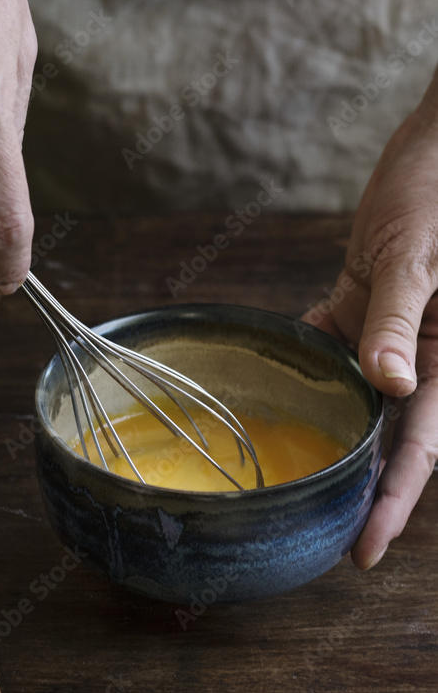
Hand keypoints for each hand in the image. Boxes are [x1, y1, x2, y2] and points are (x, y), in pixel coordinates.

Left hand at [303, 71, 437, 568]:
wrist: (435, 140)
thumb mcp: (417, 257)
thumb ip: (397, 320)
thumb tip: (392, 384)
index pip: (420, 450)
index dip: (390, 504)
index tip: (363, 553)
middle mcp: (422, 359)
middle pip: (386, 440)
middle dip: (354, 490)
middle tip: (314, 536)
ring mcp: (390, 335)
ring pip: (355, 402)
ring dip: (326, 436)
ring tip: (288, 482)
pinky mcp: (360, 306)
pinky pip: (329, 349)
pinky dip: (303, 369)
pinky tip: (270, 392)